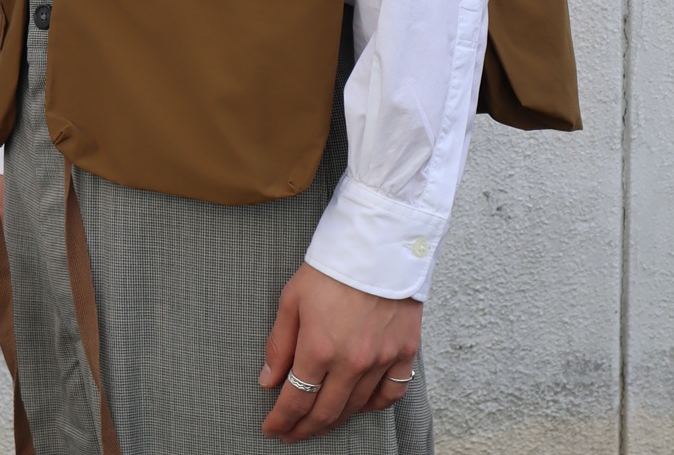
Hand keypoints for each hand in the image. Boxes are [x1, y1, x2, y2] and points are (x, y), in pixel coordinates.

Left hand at [258, 262, 421, 442]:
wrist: (378, 241)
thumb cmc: (332, 266)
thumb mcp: (292, 298)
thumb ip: (280, 344)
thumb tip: (268, 380)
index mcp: (319, 348)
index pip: (296, 400)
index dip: (281, 420)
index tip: (272, 427)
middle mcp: (352, 361)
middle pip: (325, 413)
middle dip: (303, 429)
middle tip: (291, 433)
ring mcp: (381, 359)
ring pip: (356, 408)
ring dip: (334, 419)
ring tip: (320, 421)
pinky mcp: (405, 352)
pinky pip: (391, 394)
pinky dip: (374, 405)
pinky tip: (360, 404)